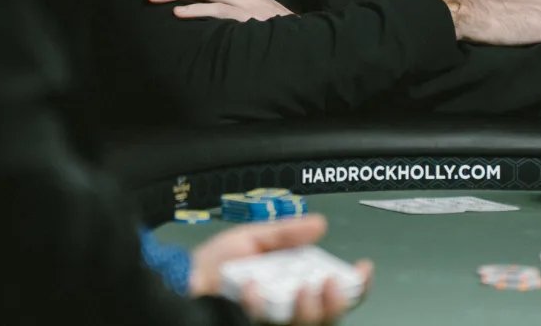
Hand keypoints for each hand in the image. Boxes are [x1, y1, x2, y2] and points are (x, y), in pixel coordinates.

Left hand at [189, 214, 372, 324]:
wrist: (176, 279)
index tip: (364, 269)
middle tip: (329, 283)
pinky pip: (259, 322)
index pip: (332, 295)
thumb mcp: (252, 239)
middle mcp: (283, 310)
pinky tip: (252, 287)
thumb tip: (319, 223)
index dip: (355, 286)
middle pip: (325, 319)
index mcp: (290, 287)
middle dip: (334, 303)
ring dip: (305, 309)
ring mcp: (266, 322)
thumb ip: (285, 233)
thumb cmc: (212, 265)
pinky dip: (257, 304)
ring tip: (301, 289)